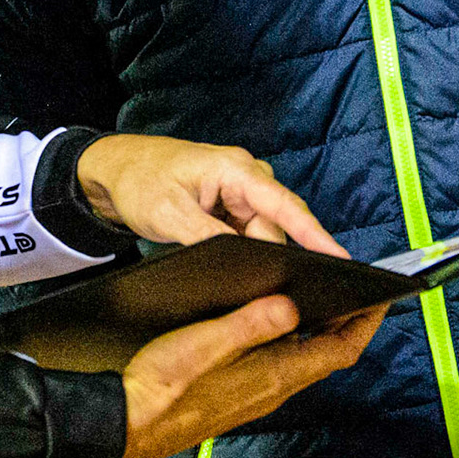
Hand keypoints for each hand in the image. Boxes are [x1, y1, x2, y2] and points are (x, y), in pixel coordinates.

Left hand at [75, 134, 345, 253]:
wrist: (116, 170)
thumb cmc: (140, 180)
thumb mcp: (168, 213)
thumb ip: (209, 238)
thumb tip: (244, 262)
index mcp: (235, 169)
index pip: (285, 205)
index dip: (315, 234)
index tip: (342, 259)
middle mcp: (247, 178)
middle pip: (276, 228)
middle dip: (269, 257)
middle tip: (251, 287)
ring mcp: (241, 192)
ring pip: (264, 235)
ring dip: (252, 255)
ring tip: (227, 270)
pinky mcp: (232, 206)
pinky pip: (250, 234)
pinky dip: (243, 251)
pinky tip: (229, 264)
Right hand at [120, 295, 383, 457]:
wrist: (129, 420)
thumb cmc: (163, 385)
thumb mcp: (207, 342)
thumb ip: (252, 323)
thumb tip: (292, 306)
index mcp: (274, 374)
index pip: (340, 350)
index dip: (365, 322)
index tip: (380, 295)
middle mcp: (273, 388)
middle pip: (324, 353)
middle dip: (343, 320)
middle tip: (351, 286)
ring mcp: (255, 393)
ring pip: (300, 357)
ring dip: (314, 328)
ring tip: (313, 294)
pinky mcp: (236, 393)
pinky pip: (276, 363)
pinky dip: (286, 338)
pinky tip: (266, 319)